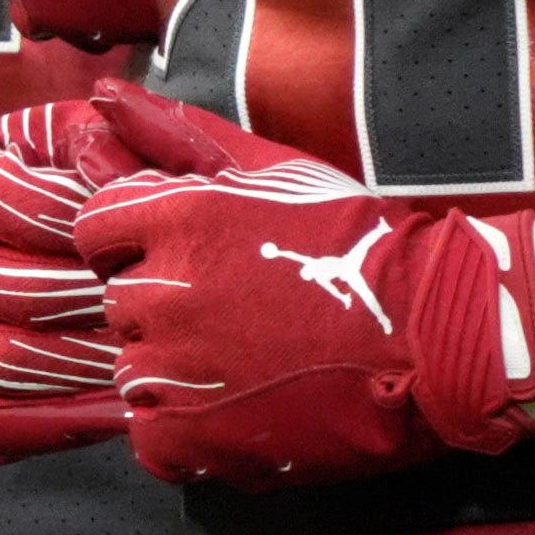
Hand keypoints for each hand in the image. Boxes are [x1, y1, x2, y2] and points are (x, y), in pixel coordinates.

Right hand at [0, 80, 145, 459]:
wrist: (66, 264)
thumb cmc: (93, 196)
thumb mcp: (103, 147)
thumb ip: (118, 129)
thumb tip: (106, 119)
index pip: (51, 216)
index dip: (126, 235)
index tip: (179, 245)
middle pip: (37, 293)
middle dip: (119, 308)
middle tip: (189, 317)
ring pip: (19, 362)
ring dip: (99, 368)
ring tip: (167, 361)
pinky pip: (2, 423)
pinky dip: (67, 423)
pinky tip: (129, 413)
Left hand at [73, 85, 534, 489]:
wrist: (437, 336)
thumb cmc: (360, 246)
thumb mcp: (271, 170)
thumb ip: (176, 131)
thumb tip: (103, 94)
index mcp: (179, 220)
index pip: (97, 230)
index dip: (136, 246)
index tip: (186, 260)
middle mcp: (166, 292)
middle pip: (121, 303)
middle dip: (164, 309)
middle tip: (237, 317)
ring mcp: (178, 371)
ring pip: (134, 372)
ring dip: (175, 372)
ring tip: (245, 367)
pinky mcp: (196, 439)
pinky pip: (151, 440)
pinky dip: (184, 436)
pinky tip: (237, 415)